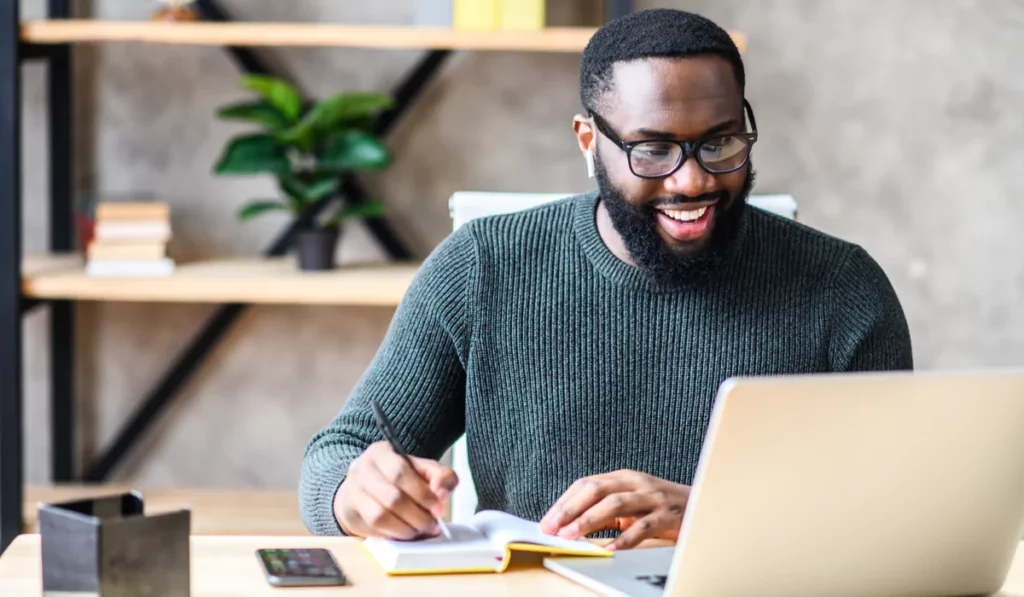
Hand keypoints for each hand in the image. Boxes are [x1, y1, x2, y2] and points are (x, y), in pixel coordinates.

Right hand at [334, 441, 457, 539]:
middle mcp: (363, 468)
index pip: (401, 472)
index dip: (423, 493)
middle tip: (433, 524)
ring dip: (406, 527)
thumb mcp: (422, 470)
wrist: (364, 488)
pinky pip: (373, 527)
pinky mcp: (349, 511)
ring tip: (421, 530)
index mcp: (382, 452)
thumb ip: (440, 476)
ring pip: (381, 515)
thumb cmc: (397, 479)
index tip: (439, 508)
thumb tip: (442, 492)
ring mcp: (353, 491)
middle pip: (392, 496)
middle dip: (418, 515)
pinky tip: (406, 533)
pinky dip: (394, 533)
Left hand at [538, 470, 690, 550]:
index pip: (586, 484)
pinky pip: (644, 526)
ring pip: (616, 504)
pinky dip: (626, 538)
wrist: (705, 505)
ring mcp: (653, 497)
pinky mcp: (668, 515)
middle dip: (571, 509)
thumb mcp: (632, 503)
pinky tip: (611, 549)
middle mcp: (636, 482)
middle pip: (596, 489)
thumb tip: (571, 526)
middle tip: (553, 527)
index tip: (547, 521)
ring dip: (590, 520)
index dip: (564, 502)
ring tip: (573, 535)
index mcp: (623, 477)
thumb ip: (606, 510)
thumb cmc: (662, 507)